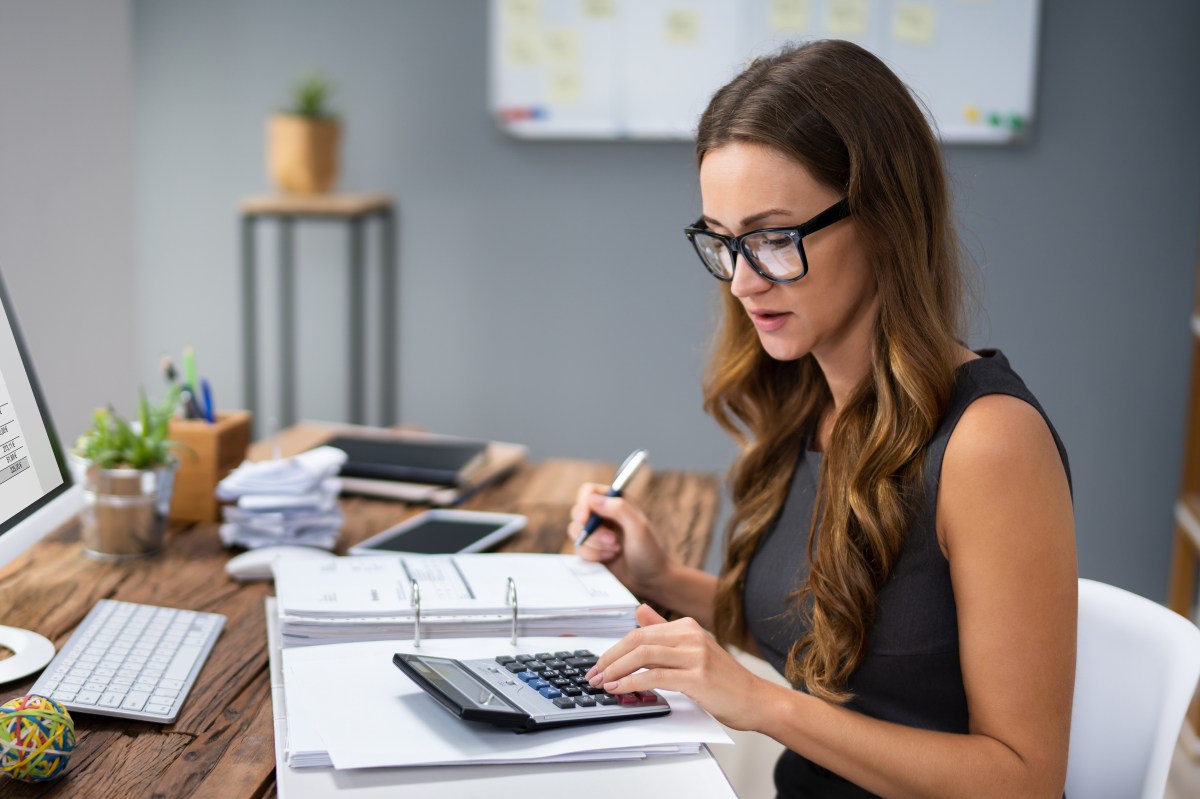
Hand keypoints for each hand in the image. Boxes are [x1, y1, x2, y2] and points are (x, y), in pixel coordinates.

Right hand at [567, 483, 669, 598]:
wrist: (650, 580)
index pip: (589, 491)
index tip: (586, 519)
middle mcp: (604, 514)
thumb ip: (619, 509)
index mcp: (616, 501)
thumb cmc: (649, 552)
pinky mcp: (591, 549)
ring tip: (615, 550)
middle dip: (592, 531)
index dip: (584, 504)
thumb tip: (593, 499)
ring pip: (575, 531)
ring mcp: (596, 532)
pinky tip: (609, 557)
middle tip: (612, 540)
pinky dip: (592, 555)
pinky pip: (578, 548)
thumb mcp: (638, 528)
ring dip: (594, 544)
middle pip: (578, 512)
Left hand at [585, 604, 780, 730]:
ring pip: (643, 655)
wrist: (755, 700)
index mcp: (687, 626)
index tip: (599, 665)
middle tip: (593, 675)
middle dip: (610, 658)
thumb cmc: (723, 680)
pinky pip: (655, 676)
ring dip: (616, 670)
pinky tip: (620, 688)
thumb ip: (664, 631)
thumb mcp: (693, 650)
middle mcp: (691, 635)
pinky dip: (632, 682)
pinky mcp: (697, 676)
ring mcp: (695, 654)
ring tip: (602, 683)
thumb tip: (638, 611)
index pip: (640, 632)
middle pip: (638, 640)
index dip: (615, 649)